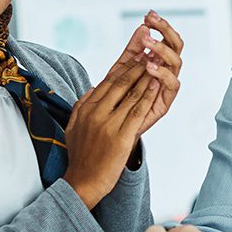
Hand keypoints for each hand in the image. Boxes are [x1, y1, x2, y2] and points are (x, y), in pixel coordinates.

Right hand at [63, 60, 160, 208]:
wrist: (83, 181)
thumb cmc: (81, 155)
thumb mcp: (74, 126)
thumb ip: (83, 106)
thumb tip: (94, 89)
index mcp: (86, 108)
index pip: (108, 82)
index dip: (124, 66)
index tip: (136, 54)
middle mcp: (96, 113)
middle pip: (120, 83)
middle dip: (137, 65)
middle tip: (150, 50)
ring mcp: (108, 124)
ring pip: (131, 94)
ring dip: (146, 75)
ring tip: (157, 62)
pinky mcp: (120, 137)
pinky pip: (137, 111)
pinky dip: (148, 95)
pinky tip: (156, 84)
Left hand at [101, 11, 184, 138]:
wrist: (109, 134)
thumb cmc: (114, 102)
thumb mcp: (119, 70)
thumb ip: (131, 50)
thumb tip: (141, 27)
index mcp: (157, 62)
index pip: (165, 38)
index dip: (160, 26)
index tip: (147, 15)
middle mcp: (165, 72)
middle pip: (176, 45)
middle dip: (166, 31)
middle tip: (152, 22)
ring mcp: (166, 87)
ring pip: (177, 62)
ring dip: (163, 50)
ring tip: (148, 44)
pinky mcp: (165, 102)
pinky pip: (172, 84)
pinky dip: (162, 73)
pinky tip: (149, 66)